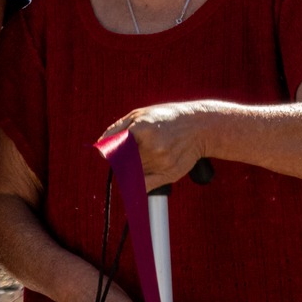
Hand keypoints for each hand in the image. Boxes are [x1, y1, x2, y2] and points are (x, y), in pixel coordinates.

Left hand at [98, 100, 212, 189]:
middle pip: (121, 162)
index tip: (110, 154)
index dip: (109, 153)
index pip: (113, 149)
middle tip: (132, 155)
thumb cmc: (167, 118)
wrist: (201, 127)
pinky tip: (139, 179)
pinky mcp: (170, 174)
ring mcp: (162, 162)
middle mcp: (152, 147)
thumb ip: (117, 129)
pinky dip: (136, 186)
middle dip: (121, 161)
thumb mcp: (140, 114)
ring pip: (132, 173)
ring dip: (132, 170)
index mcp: (141, 129)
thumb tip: (100, 145)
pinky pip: (144, 187)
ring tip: (148, 157)